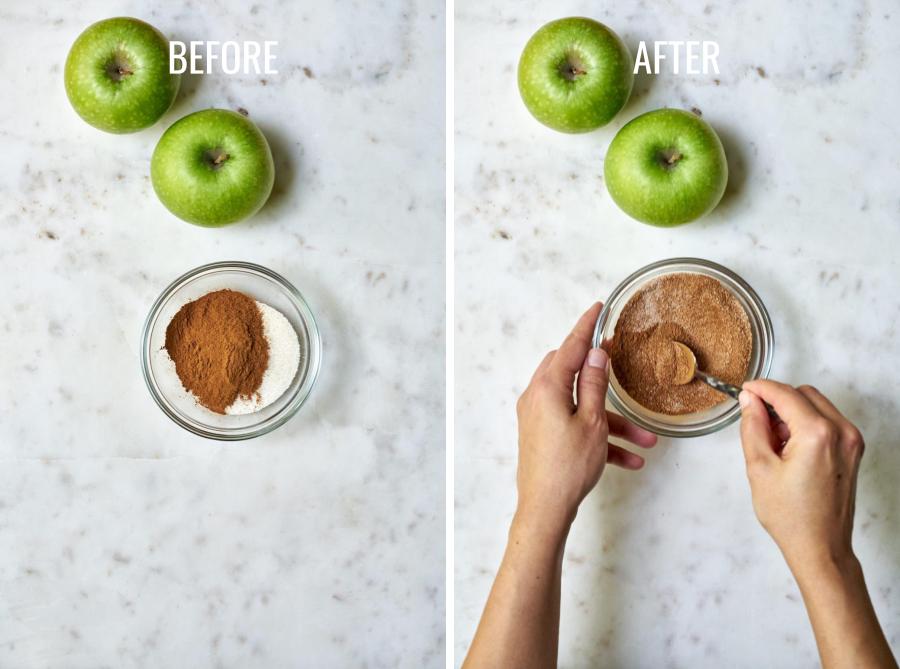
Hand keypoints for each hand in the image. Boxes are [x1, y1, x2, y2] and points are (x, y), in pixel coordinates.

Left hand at [515, 302, 656, 531]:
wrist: (545, 508)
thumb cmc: (568, 466)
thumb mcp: (592, 421)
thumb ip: (595, 384)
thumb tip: (597, 354)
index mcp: (548, 386)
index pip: (571, 347)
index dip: (587, 326)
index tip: (598, 308)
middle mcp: (538, 397)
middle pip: (572, 372)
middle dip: (601, 374)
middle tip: (619, 362)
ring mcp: (538, 417)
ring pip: (581, 407)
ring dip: (613, 422)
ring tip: (645, 441)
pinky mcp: (543, 435)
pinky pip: (575, 427)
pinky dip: (600, 438)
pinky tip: (630, 459)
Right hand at [739, 380, 864, 572]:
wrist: (821, 547)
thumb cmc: (791, 516)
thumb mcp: (759, 467)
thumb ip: (753, 426)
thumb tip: (750, 401)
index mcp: (817, 434)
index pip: (786, 394)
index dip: (761, 388)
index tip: (745, 390)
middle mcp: (841, 432)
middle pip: (804, 394)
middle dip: (778, 400)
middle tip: (756, 420)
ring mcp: (851, 441)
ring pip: (816, 405)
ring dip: (792, 412)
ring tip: (774, 441)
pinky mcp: (853, 450)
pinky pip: (827, 421)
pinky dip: (806, 423)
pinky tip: (790, 447)